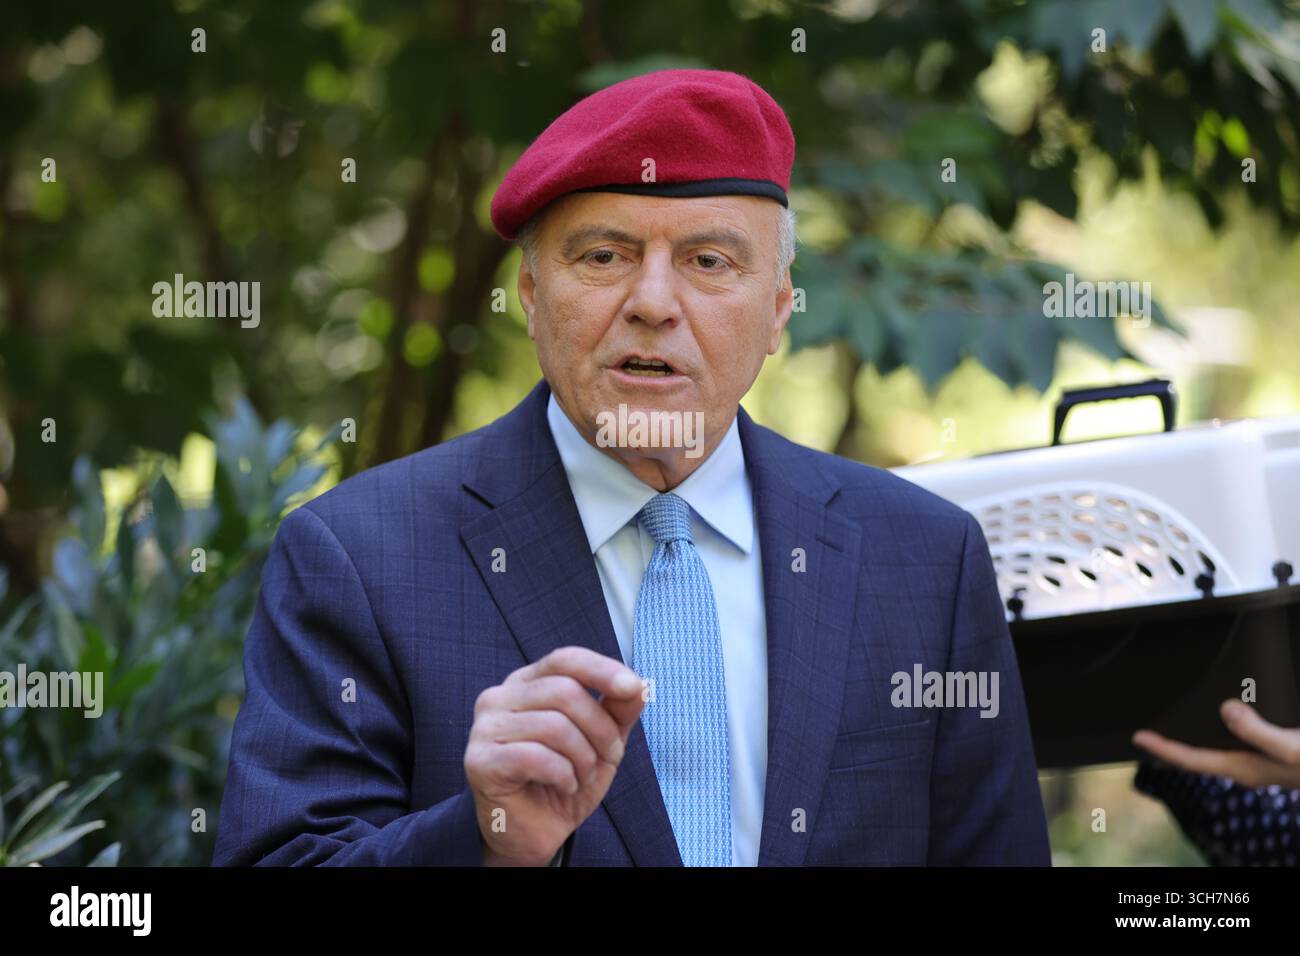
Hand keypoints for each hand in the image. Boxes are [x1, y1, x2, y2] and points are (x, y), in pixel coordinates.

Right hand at [465, 646, 645, 865]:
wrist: (535, 833)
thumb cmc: (565, 780)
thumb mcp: (602, 741)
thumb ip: (618, 710)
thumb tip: (639, 686)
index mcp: (526, 684)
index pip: (565, 659)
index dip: (602, 670)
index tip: (633, 688)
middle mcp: (499, 697)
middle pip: (565, 692)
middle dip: (600, 728)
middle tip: (609, 756)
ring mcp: (484, 728)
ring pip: (554, 725)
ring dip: (584, 757)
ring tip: (582, 776)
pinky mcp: (479, 760)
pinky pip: (536, 756)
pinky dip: (563, 774)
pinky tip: (564, 785)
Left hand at [1132, 699, 1299, 788]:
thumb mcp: (1292, 747)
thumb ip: (1257, 731)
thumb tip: (1225, 710)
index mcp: (1246, 767)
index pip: (1192, 759)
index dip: (1162, 748)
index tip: (1138, 736)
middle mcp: (1249, 764)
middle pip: (1200, 754)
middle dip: (1173, 741)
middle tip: (1149, 727)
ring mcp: (1260, 758)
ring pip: (1218, 745)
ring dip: (1197, 732)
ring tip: (1175, 718)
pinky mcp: (1273, 748)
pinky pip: (1239, 736)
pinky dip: (1225, 724)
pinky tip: (1223, 714)